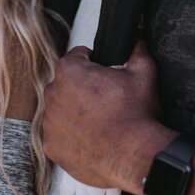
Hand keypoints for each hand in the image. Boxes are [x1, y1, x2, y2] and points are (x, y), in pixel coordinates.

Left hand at [42, 43, 174, 191]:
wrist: (137, 157)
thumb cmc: (137, 116)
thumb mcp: (144, 71)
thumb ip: (136, 48)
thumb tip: (136, 37)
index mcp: (70, 70)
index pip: (78, 56)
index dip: (95, 63)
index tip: (104, 75)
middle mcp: (53, 94)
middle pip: (66, 83)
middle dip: (82, 88)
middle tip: (105, 100)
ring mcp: (50, 122)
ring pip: (60, 109)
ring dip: (75, 112)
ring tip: (100, 121)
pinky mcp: (52, 147)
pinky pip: (58, 134)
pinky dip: (71, 136)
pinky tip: (92, 138)